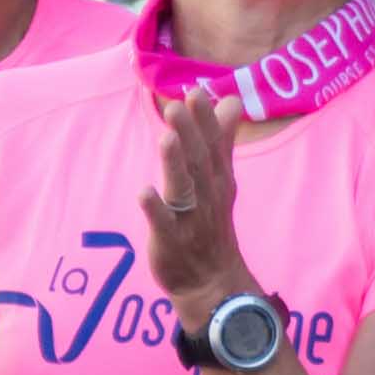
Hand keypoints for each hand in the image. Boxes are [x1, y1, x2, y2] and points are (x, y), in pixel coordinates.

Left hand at [134, 89, 256, 308]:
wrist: (213, 283)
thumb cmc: (211, 224)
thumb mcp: (222, 180)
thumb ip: (222, 140)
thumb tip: (230, 101)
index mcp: (217, 180)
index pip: (213, 146)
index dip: (205, 120)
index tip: (196, 91)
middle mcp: (207, 197)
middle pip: (199, 162)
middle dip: (190, 133)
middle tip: (179, 104)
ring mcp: (190, 220)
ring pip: (184, 189)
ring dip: (175, 164)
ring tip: (167, 137)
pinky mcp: (171, 243)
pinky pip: (164, 226)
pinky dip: (155, 210)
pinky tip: (144, 192)